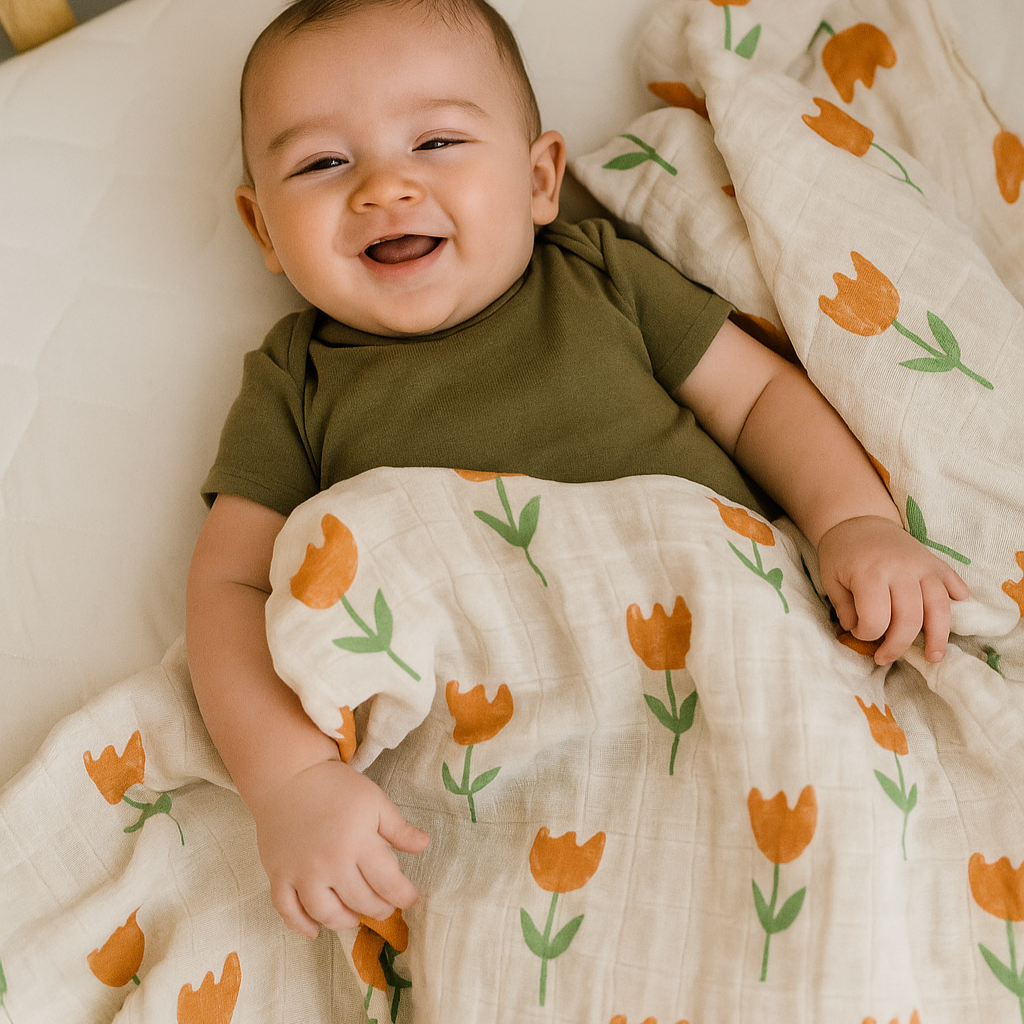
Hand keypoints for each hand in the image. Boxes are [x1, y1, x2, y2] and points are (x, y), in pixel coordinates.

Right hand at [249, 758, 429, 937]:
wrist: (288, 775)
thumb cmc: (336, 786)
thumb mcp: (374, 801)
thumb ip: (399, 828)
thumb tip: (425, 846)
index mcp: (358, 842)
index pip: (388, 883)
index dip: (404, 895)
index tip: (410, 897)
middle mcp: (330, 862)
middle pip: (361, 901)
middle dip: (379, 908)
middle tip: (385, 905)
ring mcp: (301, 872)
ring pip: (326, 913)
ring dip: (344, 921)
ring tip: (355, 915)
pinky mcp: (278, 875)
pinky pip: (288, 911)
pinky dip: (301, 925)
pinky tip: (315, 930)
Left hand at [817, 515, 969, 665]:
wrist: (858, 520)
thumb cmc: (841, 553)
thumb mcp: (831, 580)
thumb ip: (844, 608)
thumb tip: (856, 633)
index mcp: (870, 575)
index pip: (876, 619)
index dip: (867, 634)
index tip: (859, 634)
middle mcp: (900, 570)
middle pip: (910, 618)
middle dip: (898, 645)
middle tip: (886, 657)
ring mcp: (921, 565)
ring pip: (938, 607)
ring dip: (938, 636)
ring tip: (934, 656)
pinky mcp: (935, 561)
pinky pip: (953, 581)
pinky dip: (959, 597)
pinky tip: (959, 611)